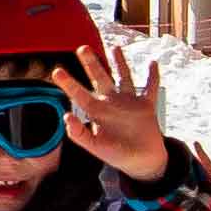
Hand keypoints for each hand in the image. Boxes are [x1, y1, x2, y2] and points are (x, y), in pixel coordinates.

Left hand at [69, 47, 175, 182]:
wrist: (141, 162)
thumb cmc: (117, 155)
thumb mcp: (95, 147)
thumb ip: (80, 134)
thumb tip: (66, 116)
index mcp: (97, 112)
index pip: (79, 94)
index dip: (68, 83)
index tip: (57, 71)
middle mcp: (112, 103)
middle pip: (100, 78)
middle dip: (91, 64)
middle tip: (82, 48)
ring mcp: (129, 102)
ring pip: (124, 77)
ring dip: (120, 63)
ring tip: (115, 48)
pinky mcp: (146, 106)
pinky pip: (150, 87)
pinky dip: (153, 76)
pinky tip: (152, 63)